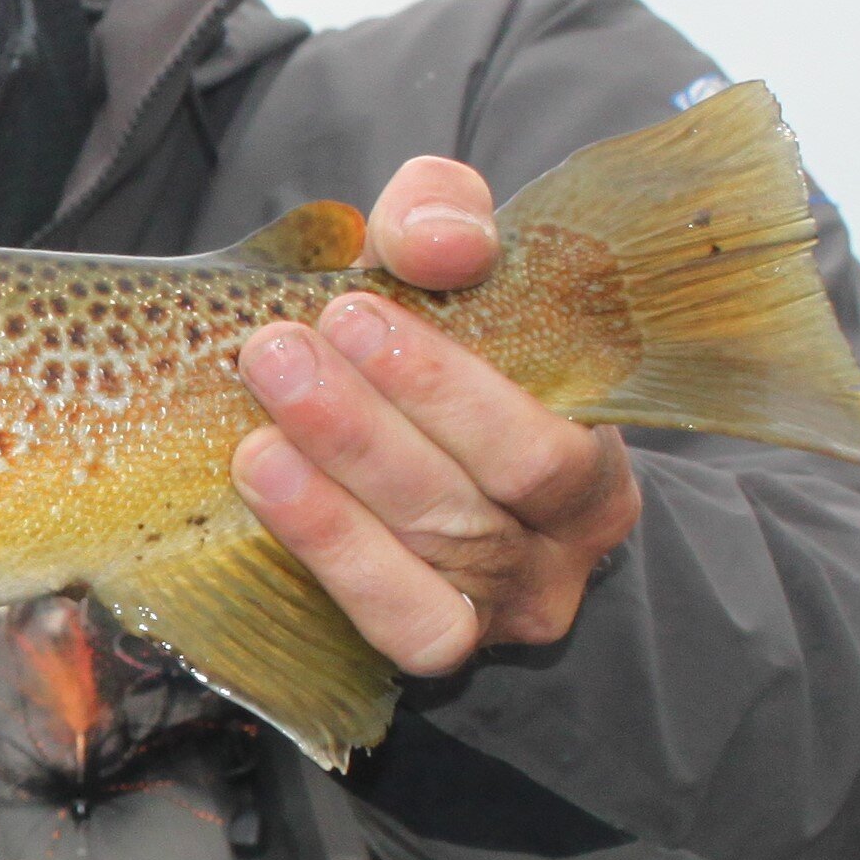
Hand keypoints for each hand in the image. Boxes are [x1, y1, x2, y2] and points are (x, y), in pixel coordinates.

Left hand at [232, 155, 640, 674]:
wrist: (406, 447)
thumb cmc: (432, 344)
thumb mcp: (442, 266)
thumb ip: (441, 220)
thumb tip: (440, 237)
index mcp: (600, 419)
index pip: (558, 411)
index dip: (455, 372)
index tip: (350, 308)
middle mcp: (577, 519)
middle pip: (501, 481)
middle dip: (380, 419)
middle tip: (279, 355)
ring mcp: (518, 591)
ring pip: (447, 547)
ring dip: (343, 485)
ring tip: (258, 427)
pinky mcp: (449, 639)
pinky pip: (408, 619)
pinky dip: (337, 554)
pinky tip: (269, 490)